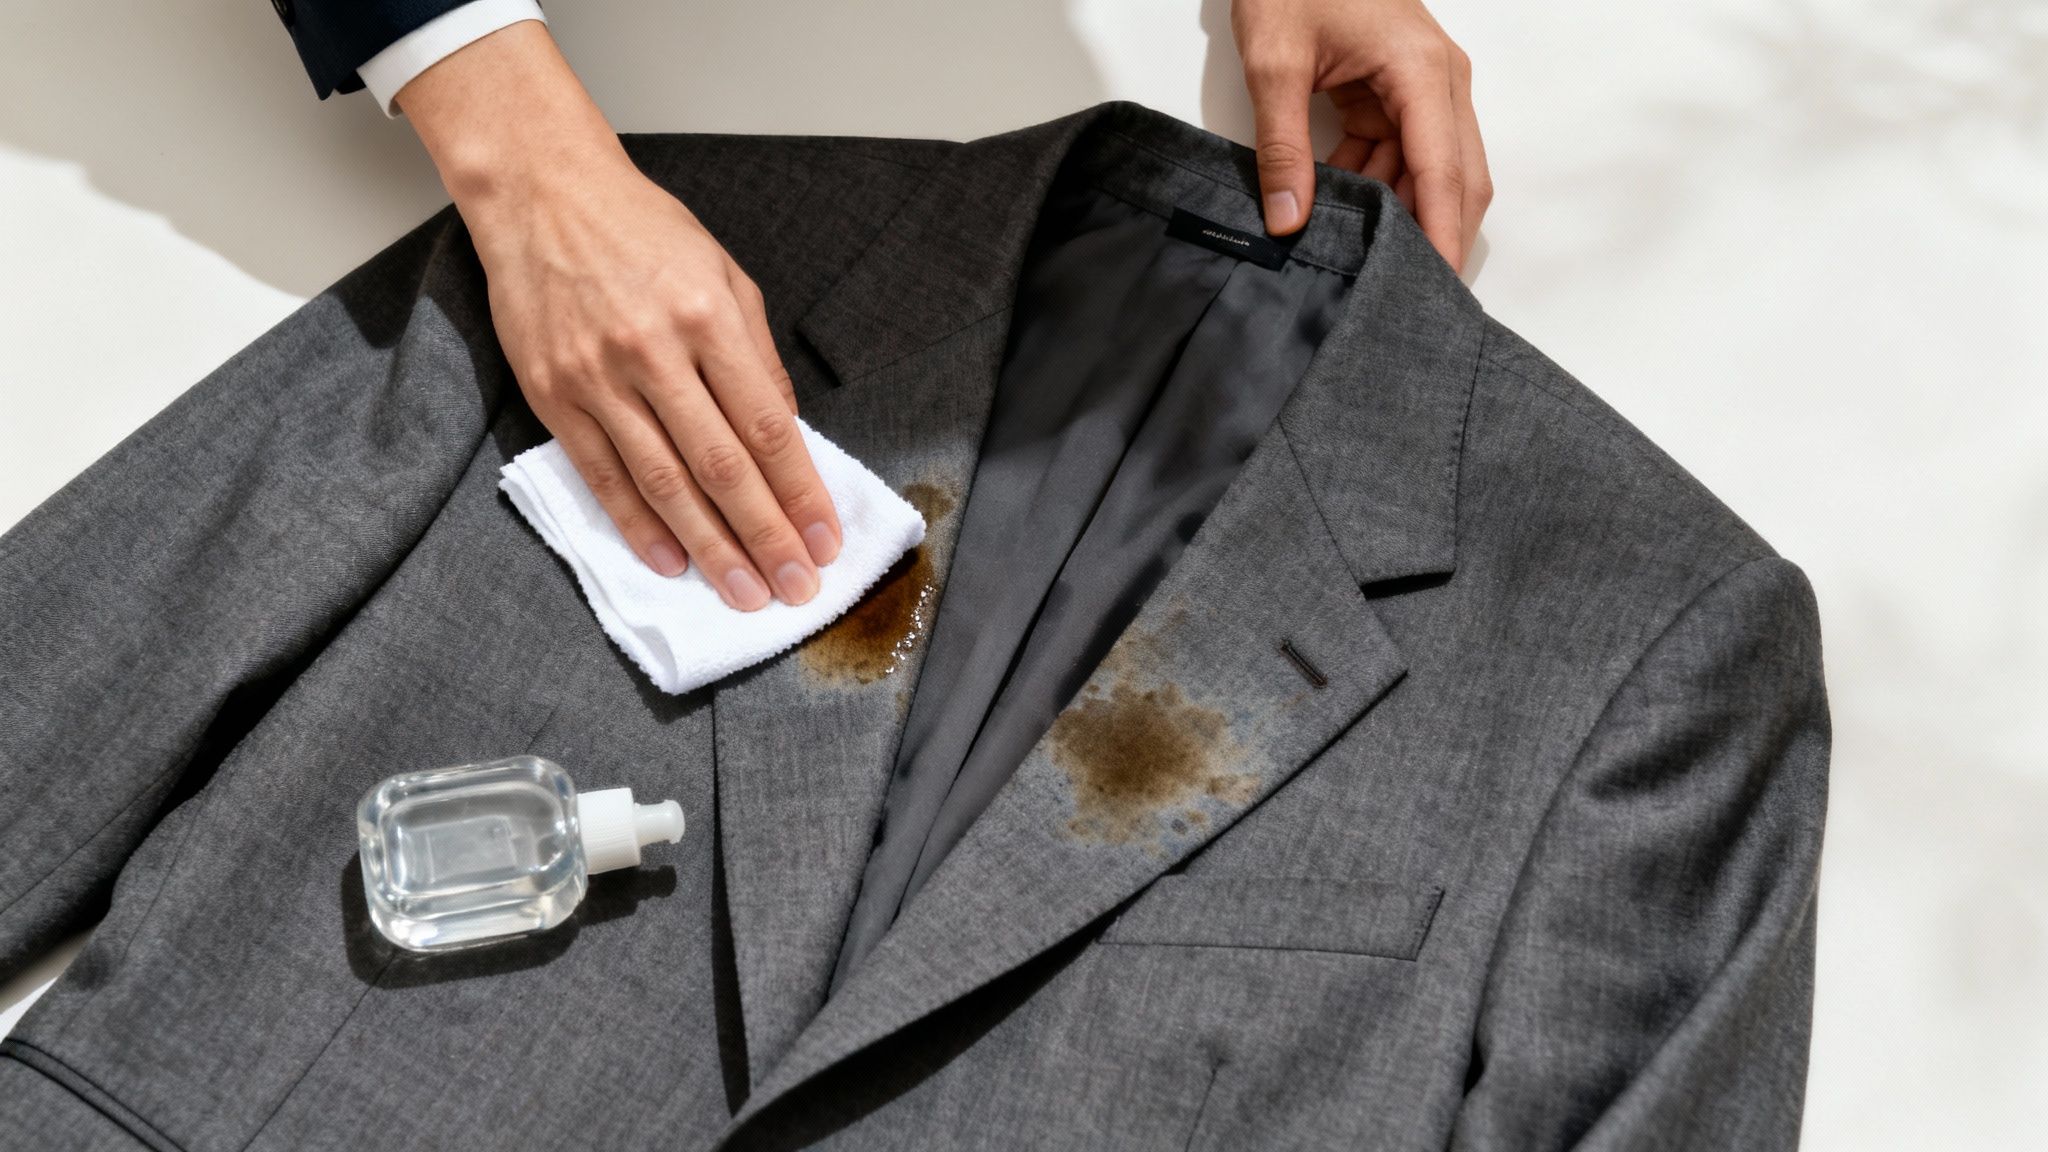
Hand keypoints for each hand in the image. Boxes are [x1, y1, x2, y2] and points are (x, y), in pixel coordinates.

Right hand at [397, 23, 839, 610]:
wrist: (542, 195)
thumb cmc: (643, 232)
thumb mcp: (725, 275)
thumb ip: (759, 356)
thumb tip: (788, 435)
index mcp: (710, 318)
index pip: (768, 427)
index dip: (801, 493)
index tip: (825, 541)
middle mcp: (654, 351)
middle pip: (722, 466)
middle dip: (765, 537)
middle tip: (796, 589)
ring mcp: (599, 378)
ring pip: (664, 483)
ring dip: (709, 547)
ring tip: (743, 592)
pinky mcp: (554, 395)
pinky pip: (603, 475)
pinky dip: (638, 525)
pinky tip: (670, 561)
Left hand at [1233, 0, 1490, 272]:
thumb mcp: (1275, 65)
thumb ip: (1281, 147)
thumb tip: (1287, 219)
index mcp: (1422, 72)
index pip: (1444, 172)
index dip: (1442, 234)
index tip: (1437, 286)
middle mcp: (1440, 81)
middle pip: (1456, 177)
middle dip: (1434, 232)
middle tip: (1401, 290)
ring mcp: (1424, 87)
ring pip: (1427, 170)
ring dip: (1394, 210)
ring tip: (1354, 253)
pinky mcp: (1400, 92)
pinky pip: (1399, 153)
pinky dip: (1373, 183)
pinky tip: (1334, 206)